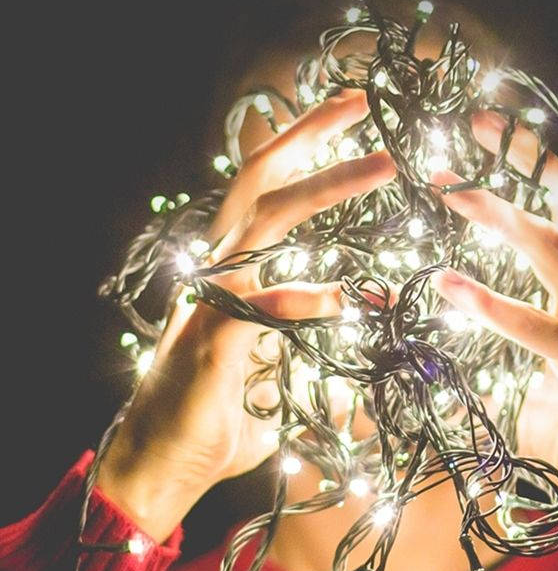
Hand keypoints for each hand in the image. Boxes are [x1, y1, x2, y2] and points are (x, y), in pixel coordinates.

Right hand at [98, 91, 394, 541]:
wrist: (163, 467)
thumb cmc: (218, 423)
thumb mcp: (277, 376)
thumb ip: (304, 344)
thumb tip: (346, 332)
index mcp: (229, 272)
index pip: (265, 193)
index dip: (302, 151)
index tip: (350, 120)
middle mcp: (216, 272)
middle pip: (260, 180)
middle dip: (309, 135)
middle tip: (361, 103)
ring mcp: (209, 301)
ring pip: (266, 223)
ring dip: (326, 188)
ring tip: (381, 166)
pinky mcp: (211, 342)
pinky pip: (259, 305)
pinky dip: (301, 297)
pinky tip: (341, 297)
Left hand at [432, 115, 557, 570]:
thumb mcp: (540, 403)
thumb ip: (507, 380)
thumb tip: (461, 384)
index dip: (531, 172)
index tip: (487, 140)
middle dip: (521, 159)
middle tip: (470, 125)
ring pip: (556, 250)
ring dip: (501, 213)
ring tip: (451, 190)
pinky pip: (540, 328)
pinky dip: (492, 305)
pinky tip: (449, 287)